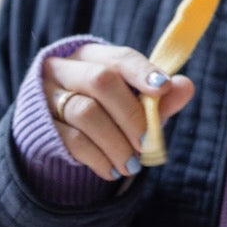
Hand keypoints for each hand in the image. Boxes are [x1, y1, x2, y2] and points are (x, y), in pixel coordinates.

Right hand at [42, 43, 194, 180]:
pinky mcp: (41, 124)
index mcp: (92, 56)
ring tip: (132, 165)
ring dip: (116, 143)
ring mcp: (48, 95)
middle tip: (148, 142)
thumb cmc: (103, 111)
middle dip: (131, 114)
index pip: (119, 57)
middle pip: (101, 81)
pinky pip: (71, 139)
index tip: (163, 89)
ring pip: (85, 112)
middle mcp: (65, 68)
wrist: (55, 134)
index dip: (142, 71)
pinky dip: (98, 158)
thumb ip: (158, 97)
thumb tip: (186, 86)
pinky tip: (112, 170)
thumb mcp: (132, 103)